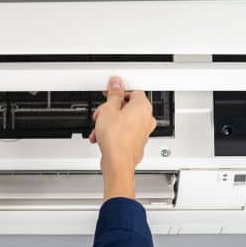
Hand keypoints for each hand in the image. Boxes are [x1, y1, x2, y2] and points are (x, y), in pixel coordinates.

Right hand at [89, 77, 156, 199]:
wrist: (118, 162)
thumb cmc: (116, 139)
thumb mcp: (108, 110)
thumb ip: (113, 95)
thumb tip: (116, 84)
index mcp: (143, 106)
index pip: (133, 91)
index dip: (118, 92)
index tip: (109, 94)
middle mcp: (146, 118)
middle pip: (128, 107)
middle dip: (111, 110)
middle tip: (101, 114)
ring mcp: (143, 131)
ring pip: (124, 121)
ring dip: (110, 123)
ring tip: (99, 129)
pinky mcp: (137, 142)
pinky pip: (125, 132)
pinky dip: (114, 132)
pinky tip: (102, 137)